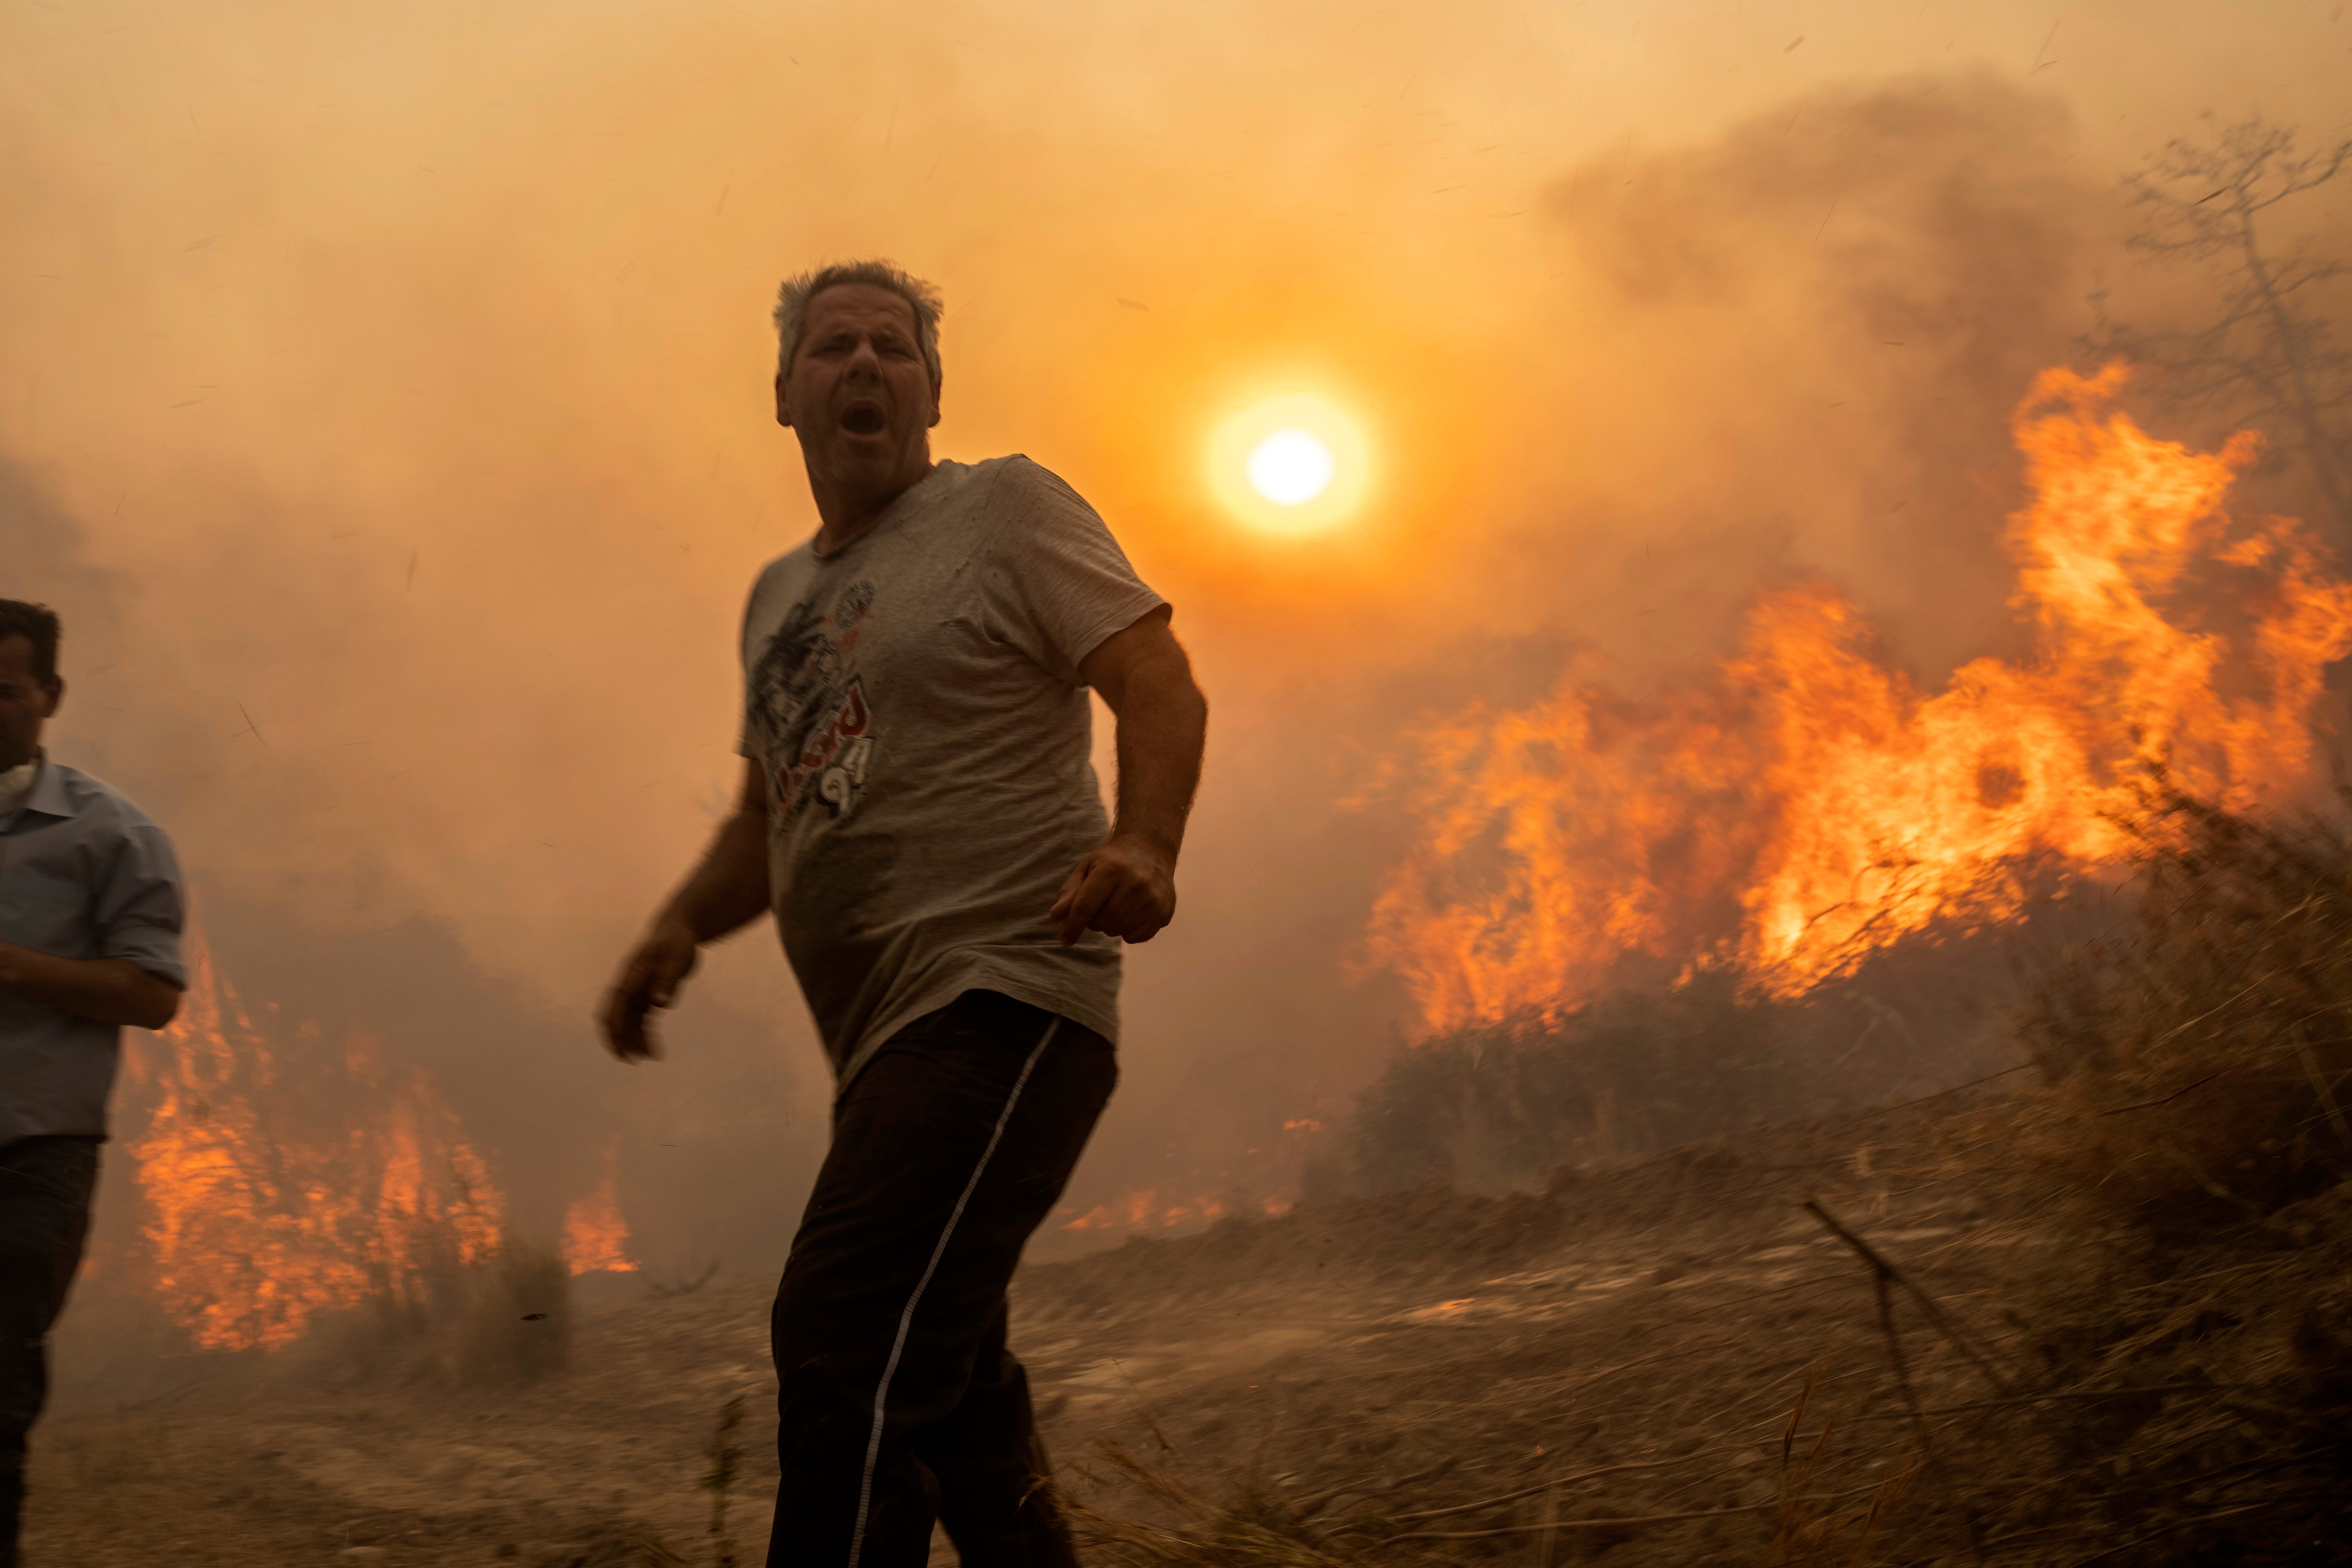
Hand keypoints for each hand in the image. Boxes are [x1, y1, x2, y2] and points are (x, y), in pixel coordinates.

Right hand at [598, 918, 700, 1061]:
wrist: (679, 932)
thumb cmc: (677, 942)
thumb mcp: (676, 958)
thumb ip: (667, 980)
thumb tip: (661, 1004)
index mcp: (631, 975)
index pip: (617, 1005)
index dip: (616, 1027)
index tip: (625, 1047)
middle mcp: (629, 986)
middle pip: (615, 1017)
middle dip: (619, 1039)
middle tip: (633, 1060)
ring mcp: (637, 992)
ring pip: (628, 1022)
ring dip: (634, 1040)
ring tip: (650, 1057)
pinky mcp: (647, 997)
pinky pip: (641, 1020)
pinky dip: (644, 1034)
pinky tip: (654, 1048)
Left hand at [1050, 835, 1176, 945]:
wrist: (1151, 851)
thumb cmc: (1112, 861)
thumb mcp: (1087, 867)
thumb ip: (1070, 891)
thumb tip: (1056, 916)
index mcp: (1112, 869)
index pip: (1086, 906)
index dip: (1072, 926)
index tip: (1064, 940)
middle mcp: (1135, 884)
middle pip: (1101, 922)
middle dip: (1094, 919)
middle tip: (1101, 903)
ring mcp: (1152, 900)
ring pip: (1116, 931)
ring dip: (1110, 924)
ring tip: (1116, 904)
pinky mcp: (1163, 913)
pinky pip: (1134, 938)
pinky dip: (1127, 931)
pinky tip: (1132, 911)